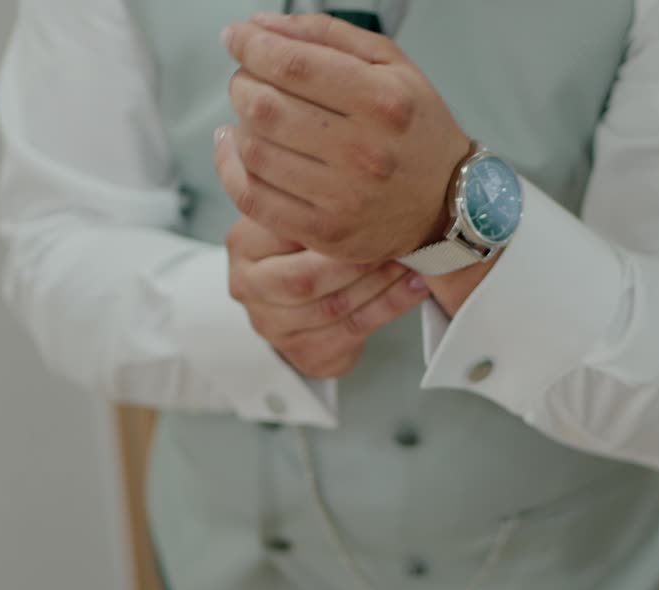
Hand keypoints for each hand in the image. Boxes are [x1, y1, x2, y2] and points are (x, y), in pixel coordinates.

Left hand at [216, 13, 470, 263]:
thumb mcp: (392, 65)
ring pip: (254, 151)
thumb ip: (328, 36)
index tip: (238, 38)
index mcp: (383, 102)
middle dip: (243, 83)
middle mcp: (365, 153)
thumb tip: (261, 27)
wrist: (447, 201)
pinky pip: (253, 198)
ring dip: (239, 124)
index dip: (251, 46)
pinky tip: (236, 149)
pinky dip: (230, 168)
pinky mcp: (326, 233)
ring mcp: (344, 199)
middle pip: (265, 107)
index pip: (292, 65)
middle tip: (248, 80)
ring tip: (252, 115)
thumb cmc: (415, 129)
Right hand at [226, 216, 429, 378]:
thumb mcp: (304, 218)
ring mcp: (270, 325)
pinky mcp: (300, 352)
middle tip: (397, 241)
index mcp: (243, 243)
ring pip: (333, 307)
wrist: (308, 309)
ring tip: (413, 261)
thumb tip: (365, 168)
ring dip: (381, 284)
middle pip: (305, 279)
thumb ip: (318, 200)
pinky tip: (415, 287)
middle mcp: (247, 286)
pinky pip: (353, 330)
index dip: (332, 223)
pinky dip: (390, 307)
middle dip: (358, 262)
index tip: (374, 206)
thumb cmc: (310, 251)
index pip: (284, 231)